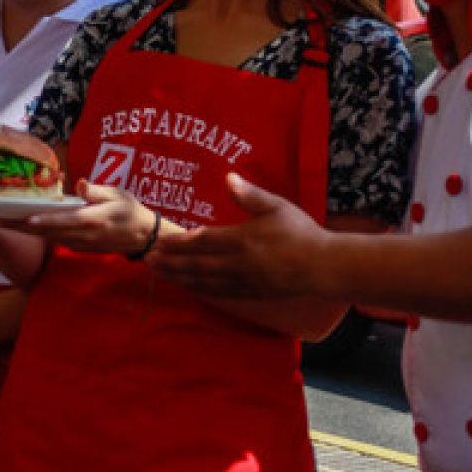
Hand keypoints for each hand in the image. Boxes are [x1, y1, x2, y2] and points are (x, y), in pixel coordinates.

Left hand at [22, 180, 156, 256]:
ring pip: (48, 237)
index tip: (26, 219)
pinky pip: (55, 240)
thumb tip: (80, 184)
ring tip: (2, 222)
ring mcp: (80, 244)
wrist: (142, 237)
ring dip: (26, 231)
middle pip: (49, 232)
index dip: (45, 221)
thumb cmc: (130, 210)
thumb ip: (96, 191)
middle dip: (23, 226)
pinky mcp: (78, 247)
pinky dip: (38, 233)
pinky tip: (22, 226)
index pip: (65, 221)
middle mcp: (84, 235)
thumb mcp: (117, 194)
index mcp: (93, 220)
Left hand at [147, 174, 327, 296]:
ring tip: (160, 273)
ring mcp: (244, 282)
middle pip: (197, 265)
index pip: (204, 241)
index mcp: (243, 240)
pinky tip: (188, 287)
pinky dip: (200, 290)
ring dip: (179, 277)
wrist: (324, 266)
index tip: (160, 241)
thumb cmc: (301, 232)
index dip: (179, 243)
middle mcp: (239, 264)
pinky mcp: (250, 294)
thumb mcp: (277, 207)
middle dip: (171, 263)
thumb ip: (249, 195)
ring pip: (204, 282)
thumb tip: (228, 177)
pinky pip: (219, 294)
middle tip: (148, 260)